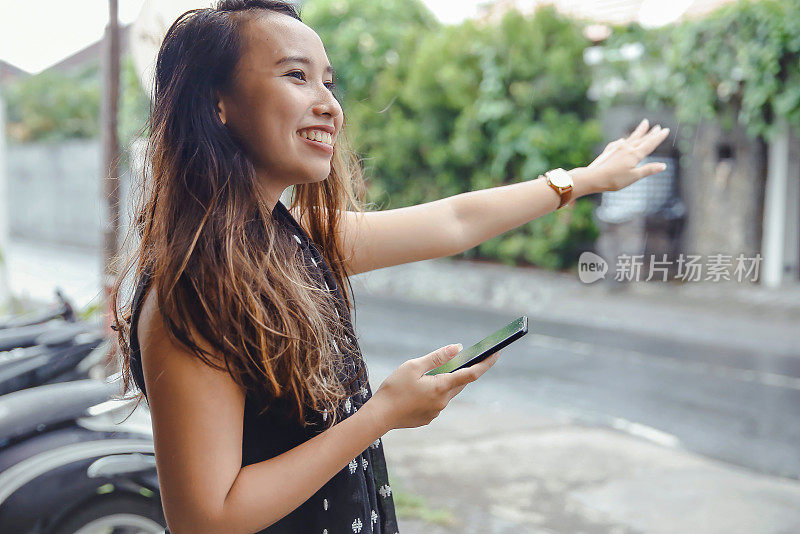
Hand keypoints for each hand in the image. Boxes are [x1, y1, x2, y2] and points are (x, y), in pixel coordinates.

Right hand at [368, 344, 502, 430]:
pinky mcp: (429, 418)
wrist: (379, 416)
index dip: (486, 363)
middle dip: (463, 371)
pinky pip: (437, 401)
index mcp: (441, 386)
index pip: (471, 373)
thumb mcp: (413, 367)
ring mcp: (436, 411)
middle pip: (460, 383)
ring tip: (429, 374)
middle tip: (464, 358)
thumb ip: (437, 357)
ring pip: (448, 392)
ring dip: (445, 381)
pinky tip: (418, 390)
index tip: (497, 353)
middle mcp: (443, 401)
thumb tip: (458, 349)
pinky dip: (434, 392)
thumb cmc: (394, 388)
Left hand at [586, 118, 669, 191]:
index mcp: (634, 155)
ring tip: (644, 123)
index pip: (650, 144)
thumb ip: (648, 170)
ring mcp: (617, 147)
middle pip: (641, 139)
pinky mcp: (609, 150)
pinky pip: (620, 142)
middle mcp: (627, 148)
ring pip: (631, 138)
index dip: (658, 137)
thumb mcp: (634, 177)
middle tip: (658, 126)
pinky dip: (625, 140)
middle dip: (650, 133)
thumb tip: (664, 166)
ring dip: (639, 131)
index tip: (666, 130)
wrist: (592, 177)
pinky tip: (623, 140)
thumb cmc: (614, 180)